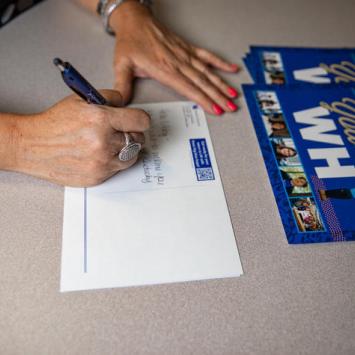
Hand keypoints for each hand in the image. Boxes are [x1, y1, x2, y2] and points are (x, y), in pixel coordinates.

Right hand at [12, 90, 149, 186]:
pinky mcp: (98, 177)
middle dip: (132, 133)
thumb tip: (126, 105)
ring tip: (111, 143)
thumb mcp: (81, 100)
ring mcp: (101, 162)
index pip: (141, 121)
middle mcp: (103, 142)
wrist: (33, 146)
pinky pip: (118, 169)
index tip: (137, 121)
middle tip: (121, 131)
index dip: (140, 120)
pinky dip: (113, 161)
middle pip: (138, 139)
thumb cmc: (55, 123)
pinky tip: (100, 154)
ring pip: (131, 156)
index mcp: (101, 119)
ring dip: (126, 149)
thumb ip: (109, 98)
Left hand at [111, 1, 238, 115]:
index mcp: (164, 69)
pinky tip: (232, 70)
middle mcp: (178, 62)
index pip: (188, 88)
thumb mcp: (121, 65)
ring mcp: (185, 54)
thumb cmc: (129, 42)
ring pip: (207, 72)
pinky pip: (207, 55)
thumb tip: (120, 103)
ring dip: (221, 84)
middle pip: (202, 82)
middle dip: (218, 97)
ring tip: (233, 96)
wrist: (134, 19)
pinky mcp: (187, 48)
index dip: (203, 100)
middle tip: (230, 108)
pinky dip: (220, 63)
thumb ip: (122, 86)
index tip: (214, 109)